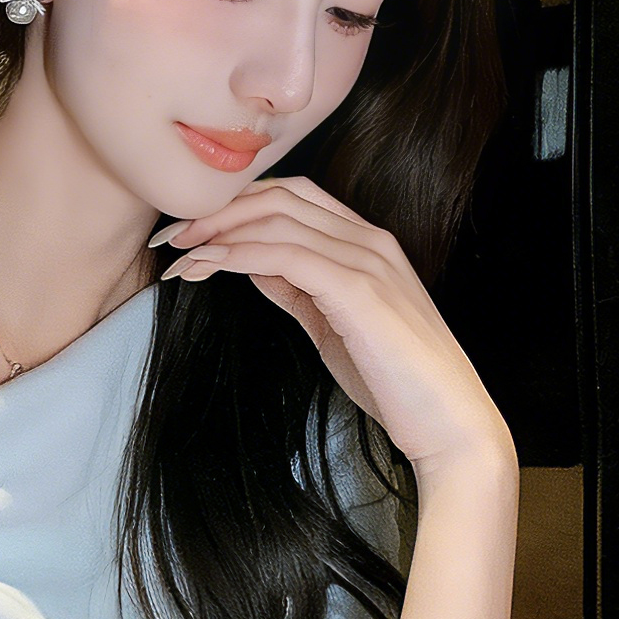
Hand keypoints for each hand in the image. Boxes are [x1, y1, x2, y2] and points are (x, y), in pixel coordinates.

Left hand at [152, 177, 514, 477]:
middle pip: (279, 196)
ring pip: (277, 219)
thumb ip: (298, 290)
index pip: (292, 197)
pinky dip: (237, 255)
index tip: (190, 233)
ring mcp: (368, 260)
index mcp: (367, 244)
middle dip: (216, 211)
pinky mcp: (359, 289)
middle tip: (168, 238)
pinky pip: (284, 254)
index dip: (236, 206)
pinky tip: (206, 266)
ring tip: (176, 254)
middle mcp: (370, 240)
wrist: (450, 423)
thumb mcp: (332, 326)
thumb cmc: (396, 382)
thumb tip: (251, 265)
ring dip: (217, 232)